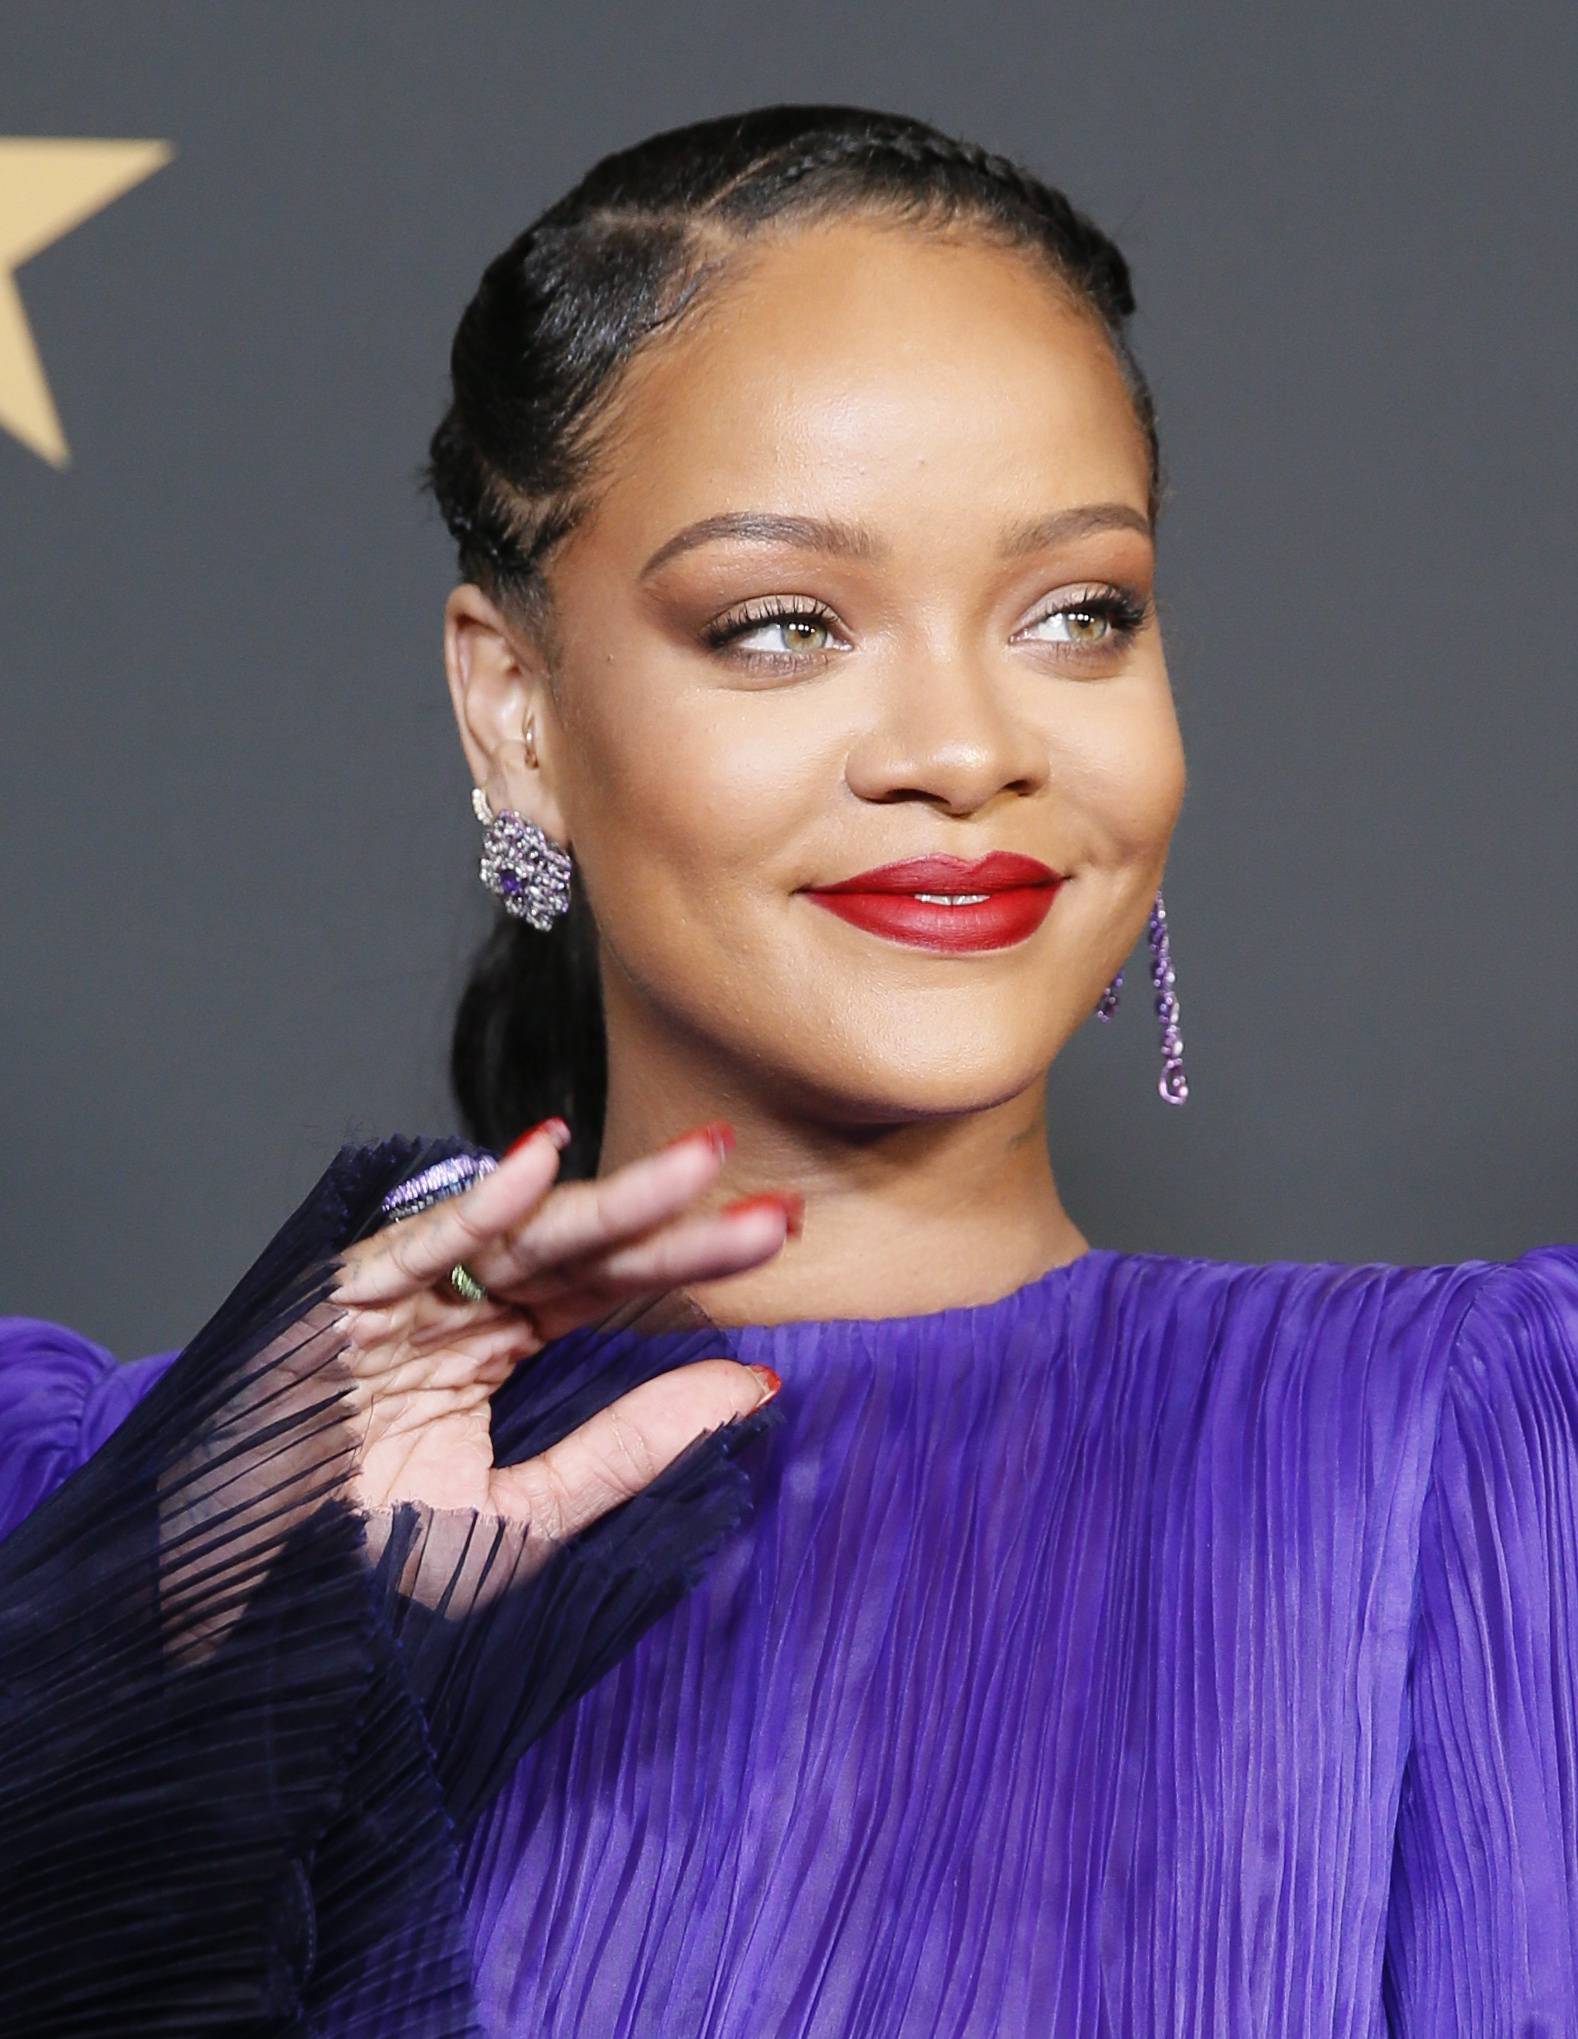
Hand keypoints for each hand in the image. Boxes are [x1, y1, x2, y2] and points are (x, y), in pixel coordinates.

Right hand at [324, 1123, 794, 1539]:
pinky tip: (541, 1158)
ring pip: (524, 1236)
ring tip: (701, 1164)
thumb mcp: (525, 1518)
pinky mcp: (343, 1299)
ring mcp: (405, 1299)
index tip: (779, 1237)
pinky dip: (477, 1203)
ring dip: (615, 1200)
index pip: (612, 1289)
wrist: (256, 1617)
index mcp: (499, 1350)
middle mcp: (459, 1311)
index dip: (693, 1261)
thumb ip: (631, 1446)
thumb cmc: (371, 1574)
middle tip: (776, 1210)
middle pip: (587, 1253)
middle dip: (679, 1226)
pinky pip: (420, 1244)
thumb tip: (753, 1383)